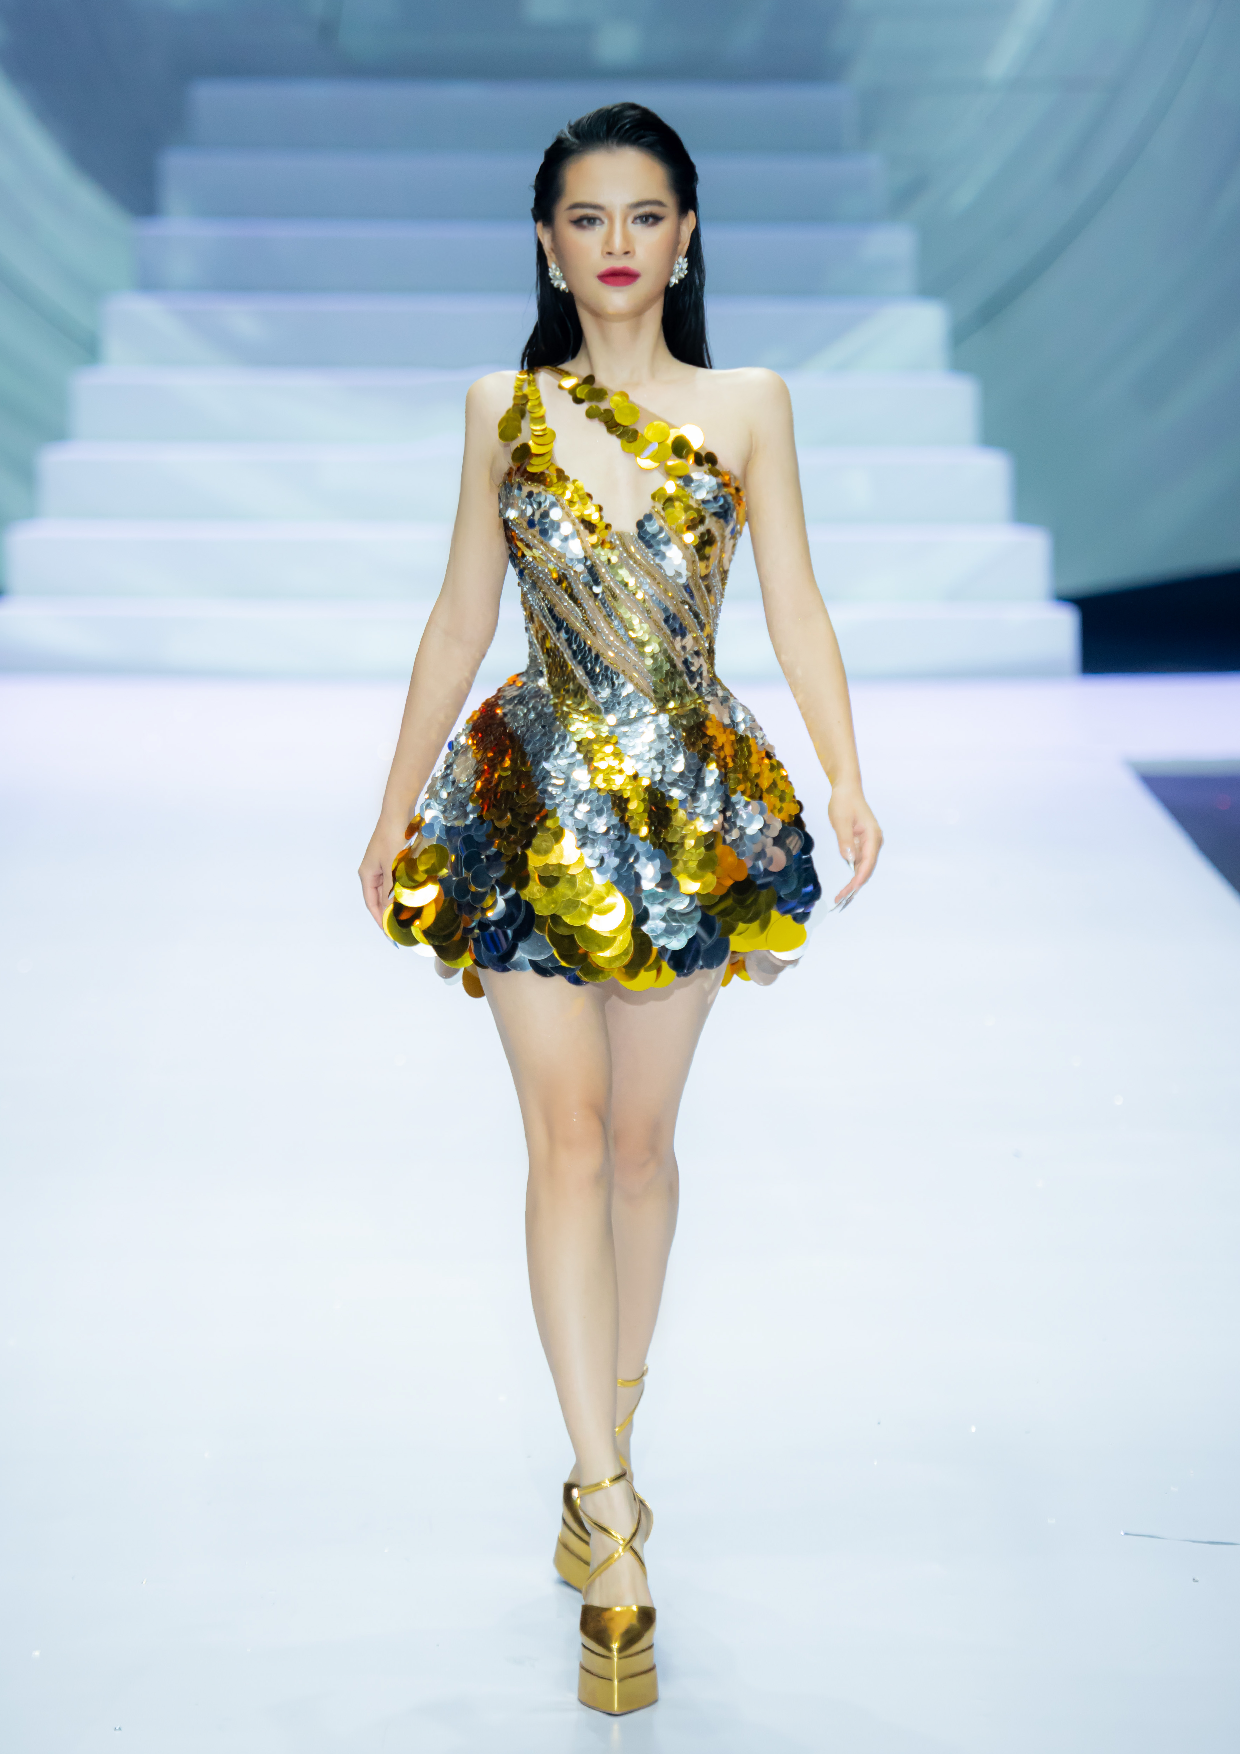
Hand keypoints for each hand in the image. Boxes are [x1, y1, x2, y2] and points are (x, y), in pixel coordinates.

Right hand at [358, 816, 408, 929]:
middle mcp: (372, 871)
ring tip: (407, 914)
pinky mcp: (391, 859)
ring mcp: (381, 864)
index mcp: (367, 874)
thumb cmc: (392, 839)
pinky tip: (411, 895)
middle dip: (388, 912)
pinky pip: (395, 880)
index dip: (379, 918)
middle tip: (401, 926)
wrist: (397, 814)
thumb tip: (390, 910)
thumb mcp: (391, 867)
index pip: (371, 903)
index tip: (389, 932)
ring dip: (397, 901)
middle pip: (379, 898)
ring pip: (388, 889)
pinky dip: (401, 889)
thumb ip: (390, 889)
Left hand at [826, 780, 882, 905]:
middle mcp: (874, 842)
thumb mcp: (841, 820)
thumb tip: (850, 860)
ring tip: (840, 896)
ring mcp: (869, 843)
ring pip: (863, 867)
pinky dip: (852, 872)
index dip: (858, 879)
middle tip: (840, 898)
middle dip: (855, 885)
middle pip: (867, 868)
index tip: (849, 891)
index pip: (867, 863)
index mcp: (872, 836)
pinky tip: (844, 883)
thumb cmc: (844, 802)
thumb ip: (845, 840)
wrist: (846, 789)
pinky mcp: (862, 843)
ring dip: (853, 881)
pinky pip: (858, 861)